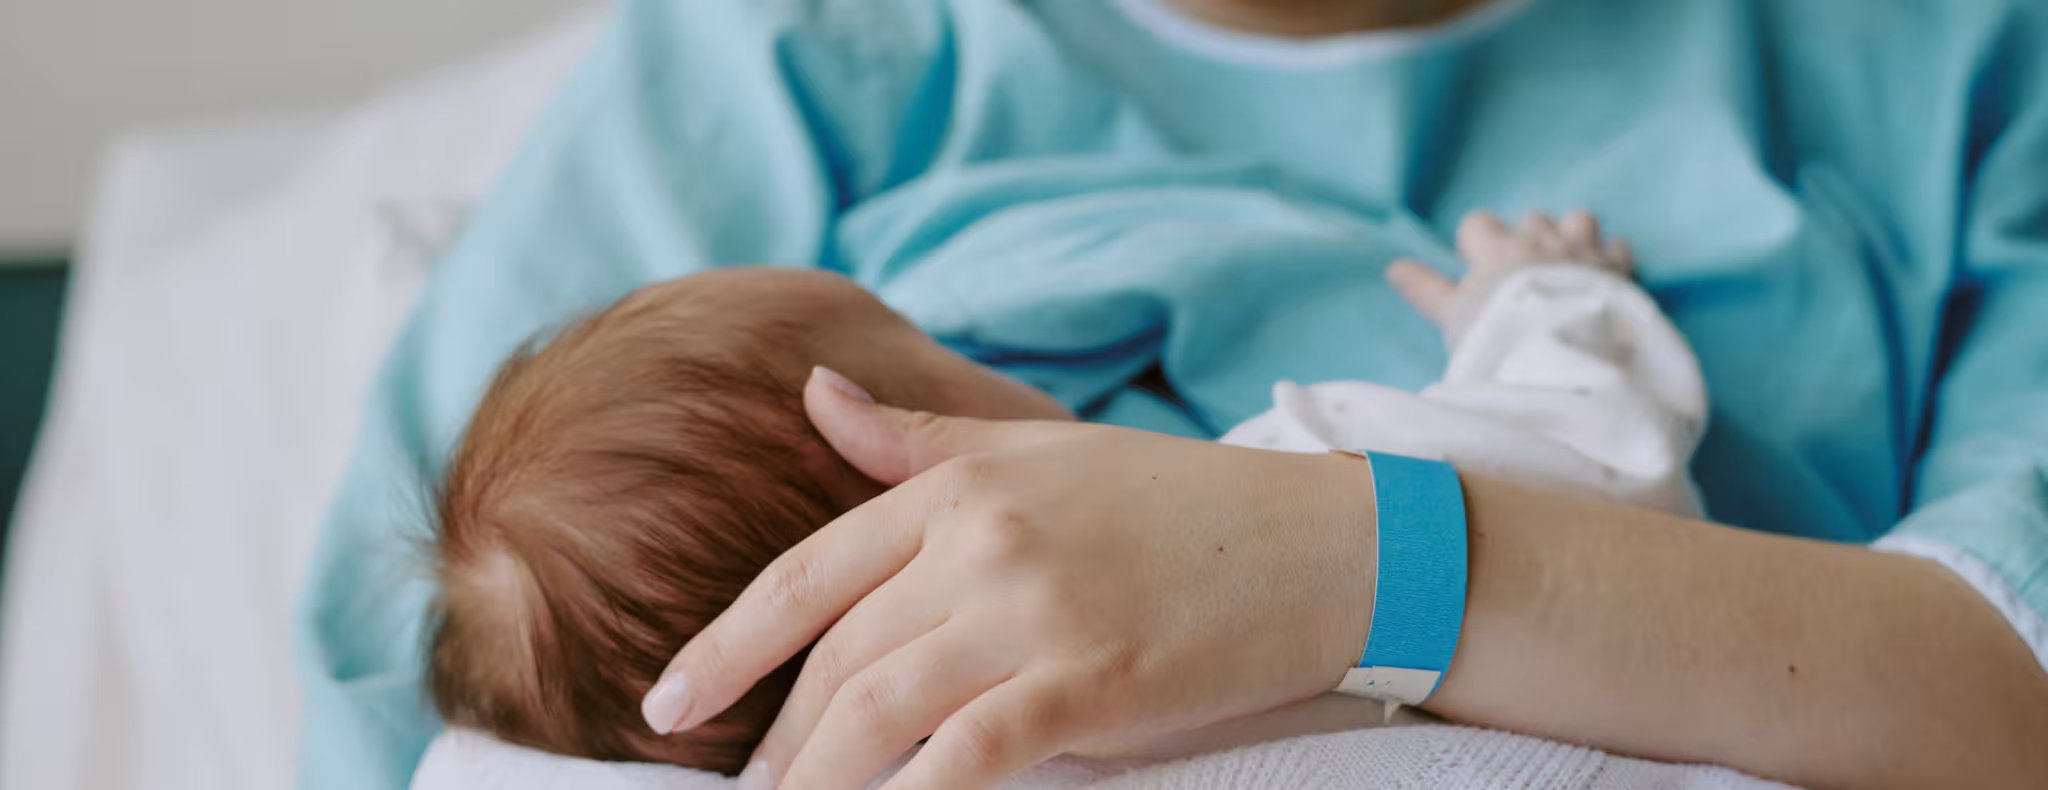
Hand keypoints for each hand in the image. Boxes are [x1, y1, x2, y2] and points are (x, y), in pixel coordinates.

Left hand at [640, 367, 1380, 788]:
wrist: (1323, 544)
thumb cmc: (1180, 505)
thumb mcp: (1039, 452)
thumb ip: (917, 442)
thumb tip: (814, 394)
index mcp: (962, 488)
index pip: (808, 575)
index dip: (726, 646)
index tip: (665, 704)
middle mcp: (982, 544)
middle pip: (837, 657)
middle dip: (772, 738)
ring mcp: (1033, 614)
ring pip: (880, 713)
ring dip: (816, 780)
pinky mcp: (1087, 685)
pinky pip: (966, 758)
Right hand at [1386, 210, 1634, 340]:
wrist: (1560, 360)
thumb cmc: (1497, 341)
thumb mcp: (1453, 320)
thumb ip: (1426, 290)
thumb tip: (1393, 268)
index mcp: (1495, 249)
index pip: (1478, 223)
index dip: (1477, 245)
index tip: (1480, 270)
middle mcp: (1539, 240)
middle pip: (1530, 218)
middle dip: (1528, 240)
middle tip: (1526, 277)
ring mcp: (1581, 250)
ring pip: (1578, 220)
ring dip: (1572, 237)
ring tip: (1569, 268)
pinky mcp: (1617, 268)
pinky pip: (1617, 247)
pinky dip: (1610, 259)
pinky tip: (1604, 280)